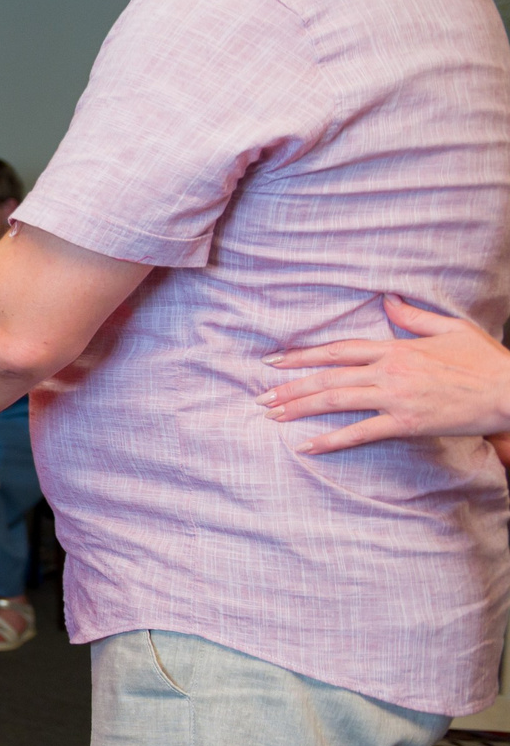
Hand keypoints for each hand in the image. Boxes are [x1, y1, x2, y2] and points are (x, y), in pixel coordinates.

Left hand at [261, 294, 509, 455]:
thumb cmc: (486, 361)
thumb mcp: (451, 328)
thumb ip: (414, 317)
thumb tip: (388, 299)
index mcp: (396, 348)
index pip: (338, 350)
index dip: (303, 355)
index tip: (274, 360)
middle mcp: (389, 370)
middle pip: (327, 378)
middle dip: (289, 387)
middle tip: (260, 397)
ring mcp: (395, 397)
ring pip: (335, 402)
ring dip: (299, 409)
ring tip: (271, 416)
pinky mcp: (406, 422)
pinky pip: (360, 432)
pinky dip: (331, 441)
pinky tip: (307, 446)